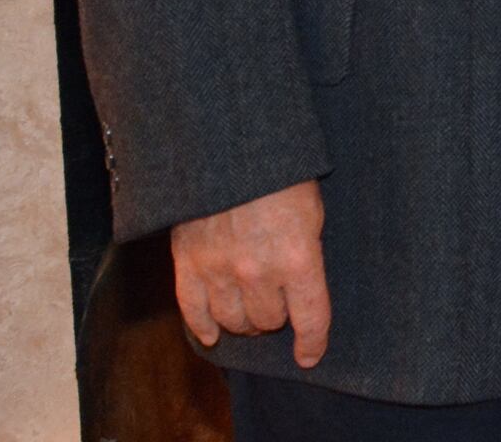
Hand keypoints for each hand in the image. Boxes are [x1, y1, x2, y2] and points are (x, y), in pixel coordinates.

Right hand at [169, 179, 331, 367]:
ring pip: (234, 322)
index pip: (311, 318)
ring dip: (244, 320)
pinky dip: (204, 328)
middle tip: (277, 301)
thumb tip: (303, 285)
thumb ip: (306, 251)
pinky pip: (194, 312)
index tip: (309, 355)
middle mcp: (259, 271)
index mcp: (298, 257)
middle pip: (269, 321)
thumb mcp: (311, 209)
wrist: (225, 146)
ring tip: (249, 308)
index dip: (312, 343)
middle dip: (276, 316)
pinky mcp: (188, 264)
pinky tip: (213, 334)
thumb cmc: (279, 173)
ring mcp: (220, 270)